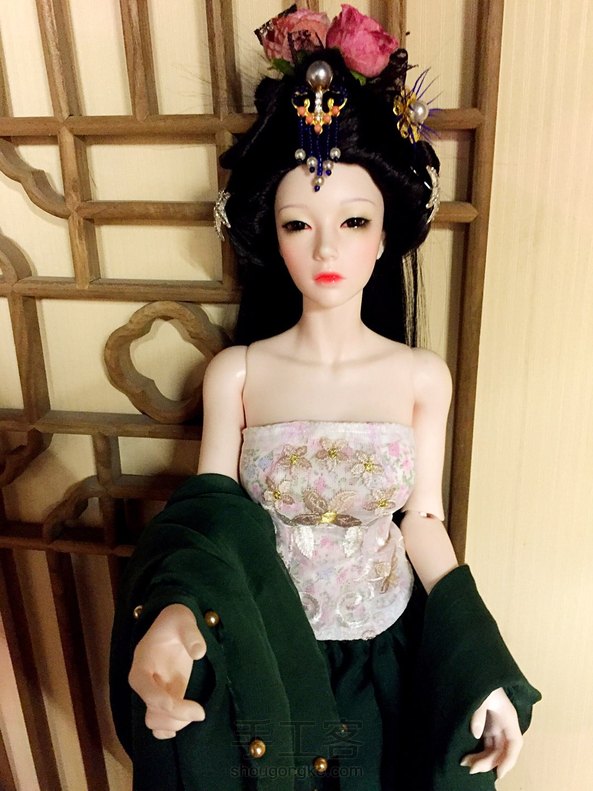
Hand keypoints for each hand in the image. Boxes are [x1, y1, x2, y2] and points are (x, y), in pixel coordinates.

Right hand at [128, 603, 206, 738]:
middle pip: (150, 711)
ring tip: (196, 713)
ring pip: (154, 722)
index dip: (163, 703)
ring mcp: (155, 692)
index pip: (145, 689)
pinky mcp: (166, 697)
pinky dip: (171, 727)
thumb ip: (191, 634)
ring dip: (174, 724)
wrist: (174, 625)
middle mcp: (144, 683)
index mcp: (141, 664)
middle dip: (175, 716)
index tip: (188, 708)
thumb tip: (199, 652)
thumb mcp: (183, 620)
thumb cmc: (175, 621)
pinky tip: (188, 719)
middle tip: (200, 712)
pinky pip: (161, 722)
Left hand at [460, 687, 522, 779]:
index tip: (499, 773)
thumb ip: (479, 713)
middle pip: (502, 750)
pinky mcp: (484, 724)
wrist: (473, 669)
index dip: (509, 760)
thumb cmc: (482, 679)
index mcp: (508, 717)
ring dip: (482, 760)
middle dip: (489, 763)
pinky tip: (468, 758)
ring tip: (465, 764)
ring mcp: (494, 725)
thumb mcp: (482, 694)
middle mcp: (503, 724)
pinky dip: (478, 753)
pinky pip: (485, 744)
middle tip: (471, 769)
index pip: (515, 743)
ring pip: (493, 749)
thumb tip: (477, 734)